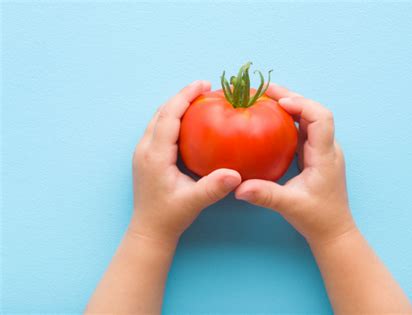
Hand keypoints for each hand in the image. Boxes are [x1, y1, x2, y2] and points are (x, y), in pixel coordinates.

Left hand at [130, 81, 241, 245]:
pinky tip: (189, 122)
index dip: (185, 97)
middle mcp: (145, 150)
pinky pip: (158, 129)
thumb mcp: (193, 202)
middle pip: (161, 112)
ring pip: (158, 119)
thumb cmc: (170, 217)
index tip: (202, 84)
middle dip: (182, 96)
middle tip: (204, 87)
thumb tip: (236, 175)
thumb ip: (213, 188)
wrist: (149, 230)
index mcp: (155, 156)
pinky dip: (173, 118)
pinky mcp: (146, 158)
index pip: (169, 116)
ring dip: (176, 106)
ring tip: (197, 99)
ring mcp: (143, 153)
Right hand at [235, 83, 354, 245]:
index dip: (302, 104)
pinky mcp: (315, 156)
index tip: (280, 102)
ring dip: (289, 106)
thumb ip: (265, 195)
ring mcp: (322, 151)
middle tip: (264, 89)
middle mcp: (326, 149)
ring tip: (265, 98)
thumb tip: (238, 187)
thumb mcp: (289, 206)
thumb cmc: (317, 219)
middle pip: (313, 112)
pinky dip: (287, 121)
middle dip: (290, 97)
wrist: (334, 231)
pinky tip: (270, 120)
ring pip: (308, 119)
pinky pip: (302, 131)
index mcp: (325, 156)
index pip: (321, 118)